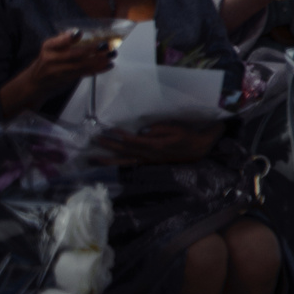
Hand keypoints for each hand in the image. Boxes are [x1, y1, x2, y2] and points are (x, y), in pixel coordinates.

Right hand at [11, 31, 113, 103]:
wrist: (36, 81)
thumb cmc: (48, 60)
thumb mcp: (50, 47)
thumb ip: (63, 40)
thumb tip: (78, 30)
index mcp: (48, 47)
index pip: (56, 42)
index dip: (68, 38)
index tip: (79, 33)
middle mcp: (51, 59)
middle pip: (73, 55)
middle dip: (91, 50)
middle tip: (106, 45)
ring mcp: (59, 71)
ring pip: (81, 66)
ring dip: (99, 60)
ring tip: (112, 54)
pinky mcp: (67, 79)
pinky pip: (84, 73)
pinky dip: (98, 69)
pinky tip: (109, 64)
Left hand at [100, 122, 220, 165]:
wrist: (198, 148)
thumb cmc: (186, 135)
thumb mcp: (175, 128)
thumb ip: (158, 129)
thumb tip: (142, 131)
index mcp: (155, 145)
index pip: (133, 141)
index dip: (120, 136)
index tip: (109, 129)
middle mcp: (149, 155)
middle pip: (125, 151)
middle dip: (110, 146)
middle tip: (96, 141)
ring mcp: (148, 161)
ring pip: (125, 162)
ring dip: (109, 161)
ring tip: (95, 159)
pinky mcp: (149, 163)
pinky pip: (131, 165)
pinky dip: (119, 165)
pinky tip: (109, 165)